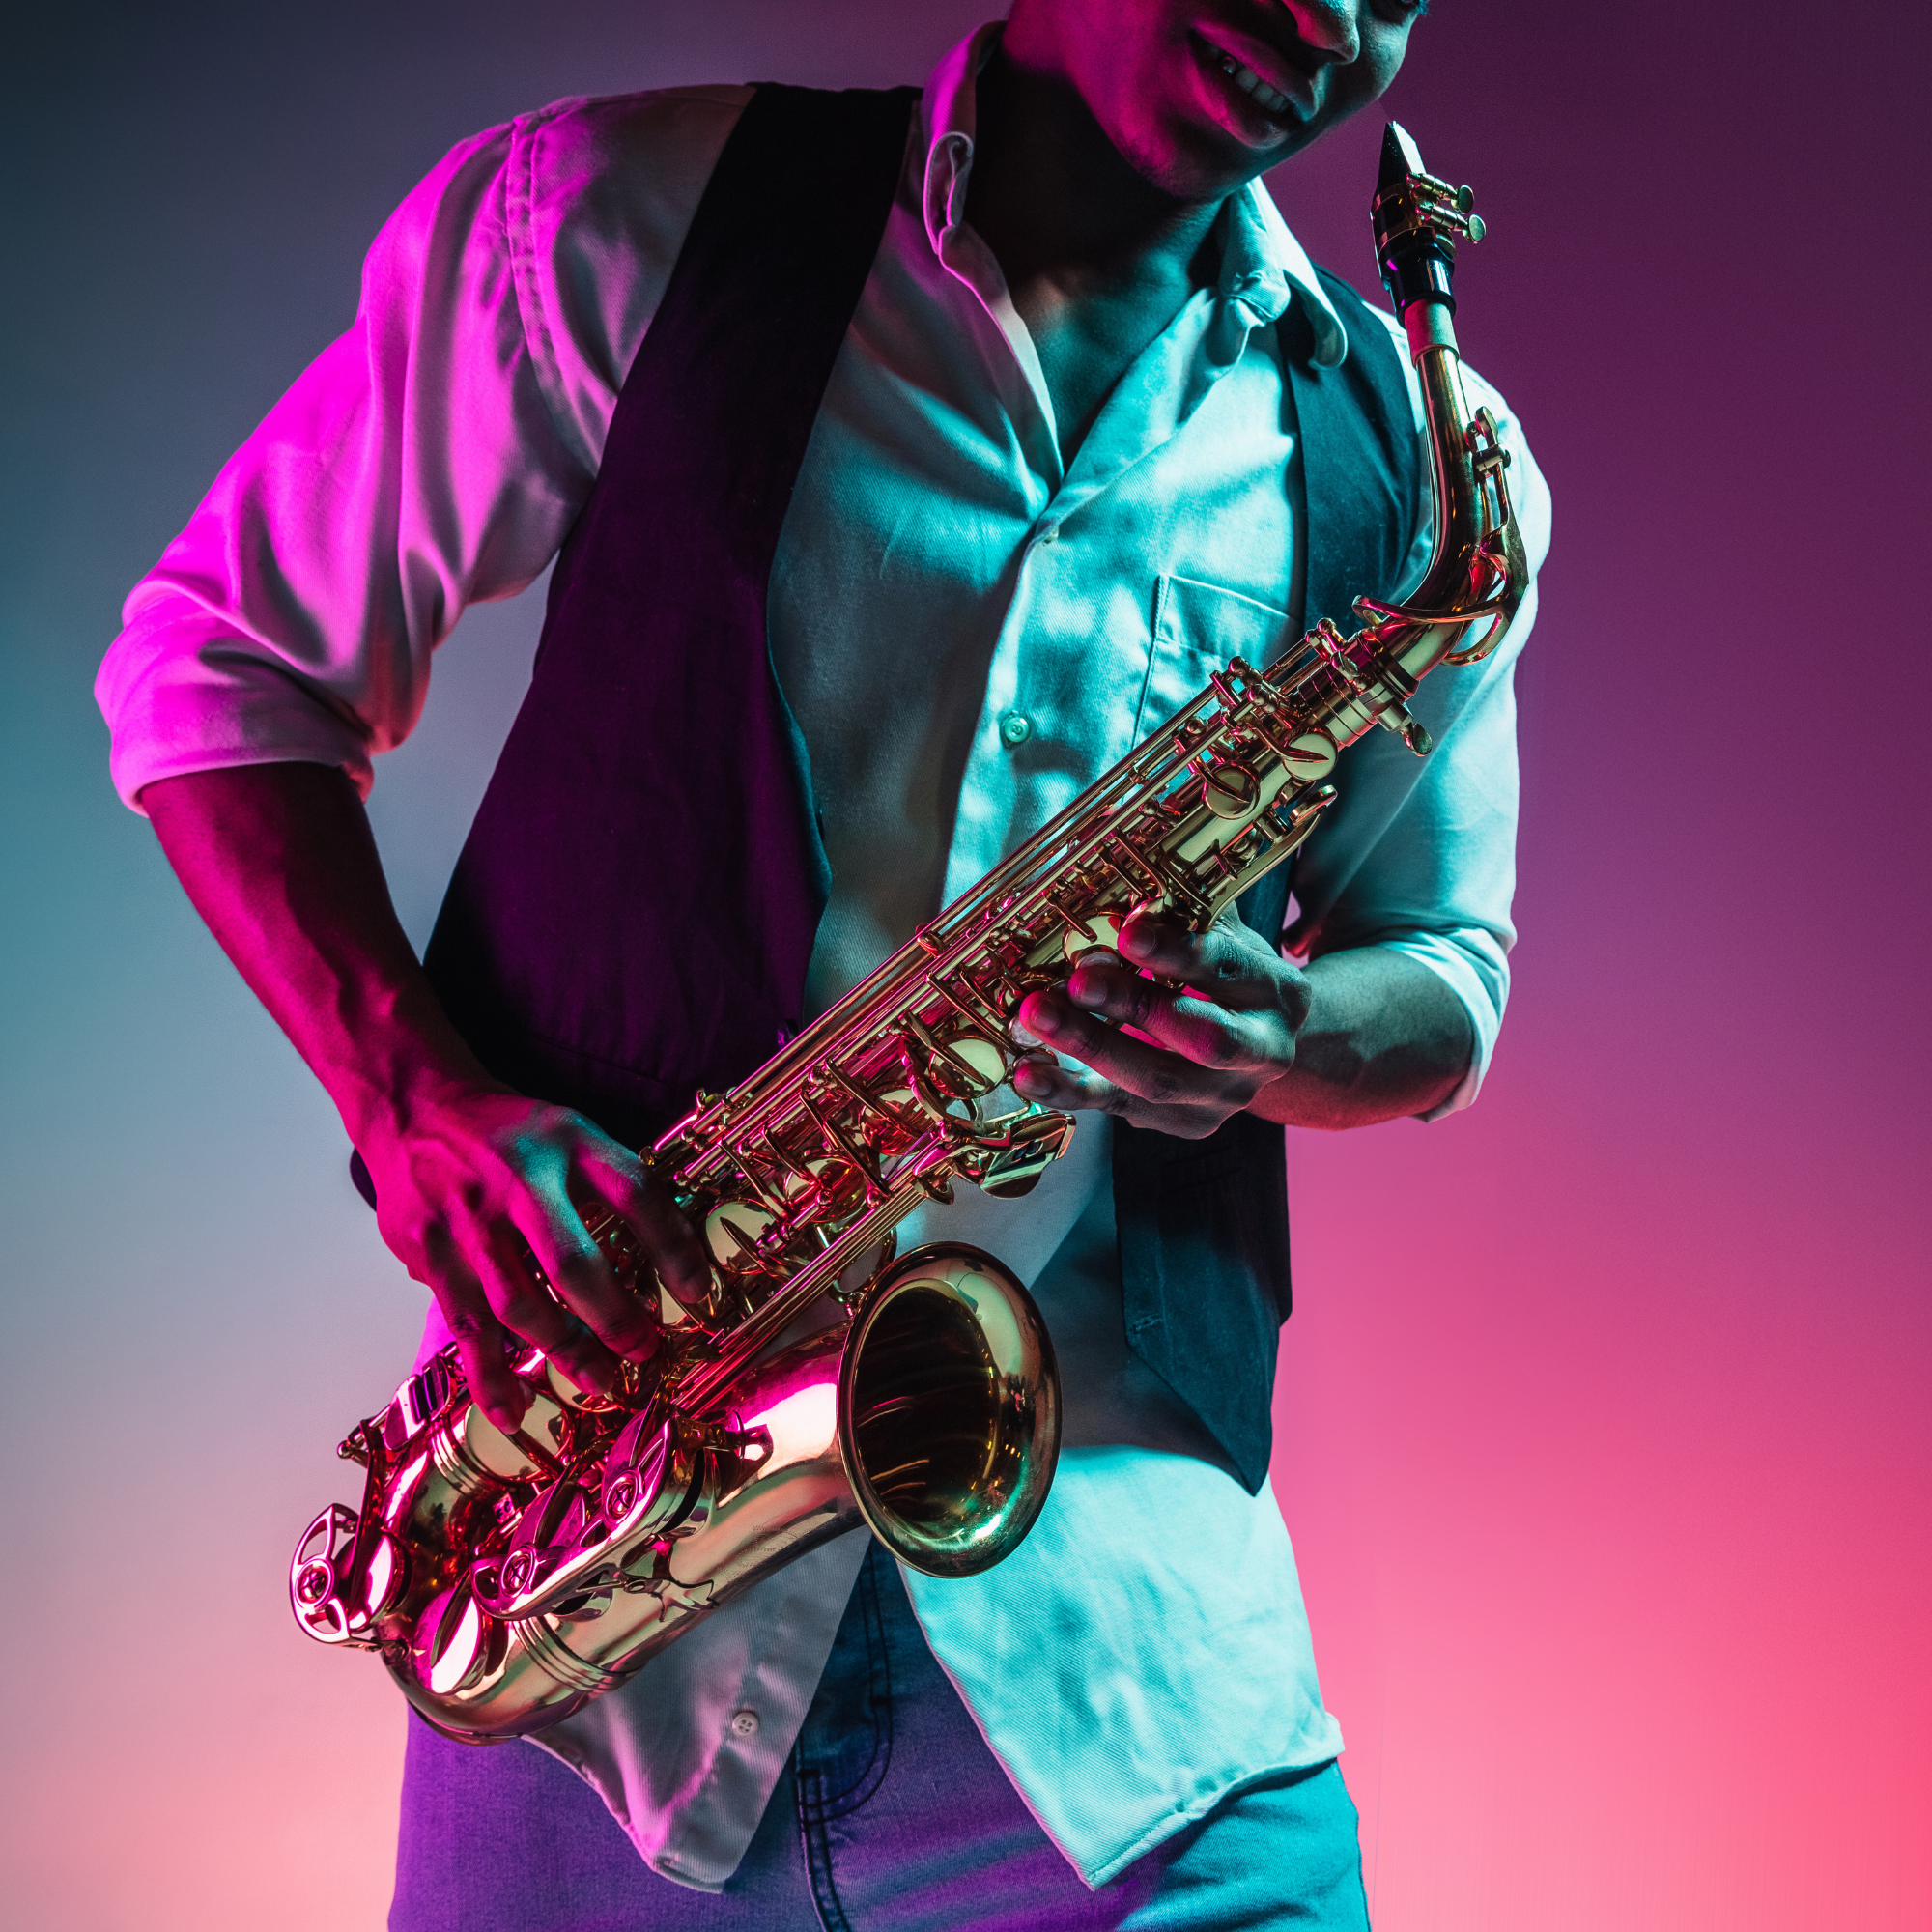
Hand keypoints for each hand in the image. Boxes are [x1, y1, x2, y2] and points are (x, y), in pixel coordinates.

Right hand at [359, 1082, 712, 1431]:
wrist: (415, 1108)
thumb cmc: (507, 1132)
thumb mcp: (571, 1132)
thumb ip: (614, 1182)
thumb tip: (674, 1251)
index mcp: (566, 1142)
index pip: (635, 1192)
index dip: (674, 1245)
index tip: (698, 1293)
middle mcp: (517, 1180)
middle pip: (572, 1261)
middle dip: (614, 1317)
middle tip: (644, 1348)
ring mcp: (467, 1218)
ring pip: (518, 1303)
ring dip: (564, 1350)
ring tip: (600, 1380)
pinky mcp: (427, 1251)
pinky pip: (464, 1323)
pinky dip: (489, 1373)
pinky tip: (512, 1406)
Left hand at [1012, 905, 1310, 1138]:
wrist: (1255, 1045)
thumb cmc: (1227, 977)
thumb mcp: (1223, 937)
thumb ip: (1187, 915)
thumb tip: (1132, 891)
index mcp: (1279, 995)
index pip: (1231, 970)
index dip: (1178, 953)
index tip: (1129, 934)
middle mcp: (1263, 1054)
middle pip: (1203, 1038)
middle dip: (1137, 1007)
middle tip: (1079, 980)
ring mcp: (1222, 1098)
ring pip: (1155, 1081)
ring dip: (1091, 1046)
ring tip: (1038, 1014)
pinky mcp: (1181, 1123)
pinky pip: (1117, 1108)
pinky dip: (1068, 1090)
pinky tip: (1029, 1072)